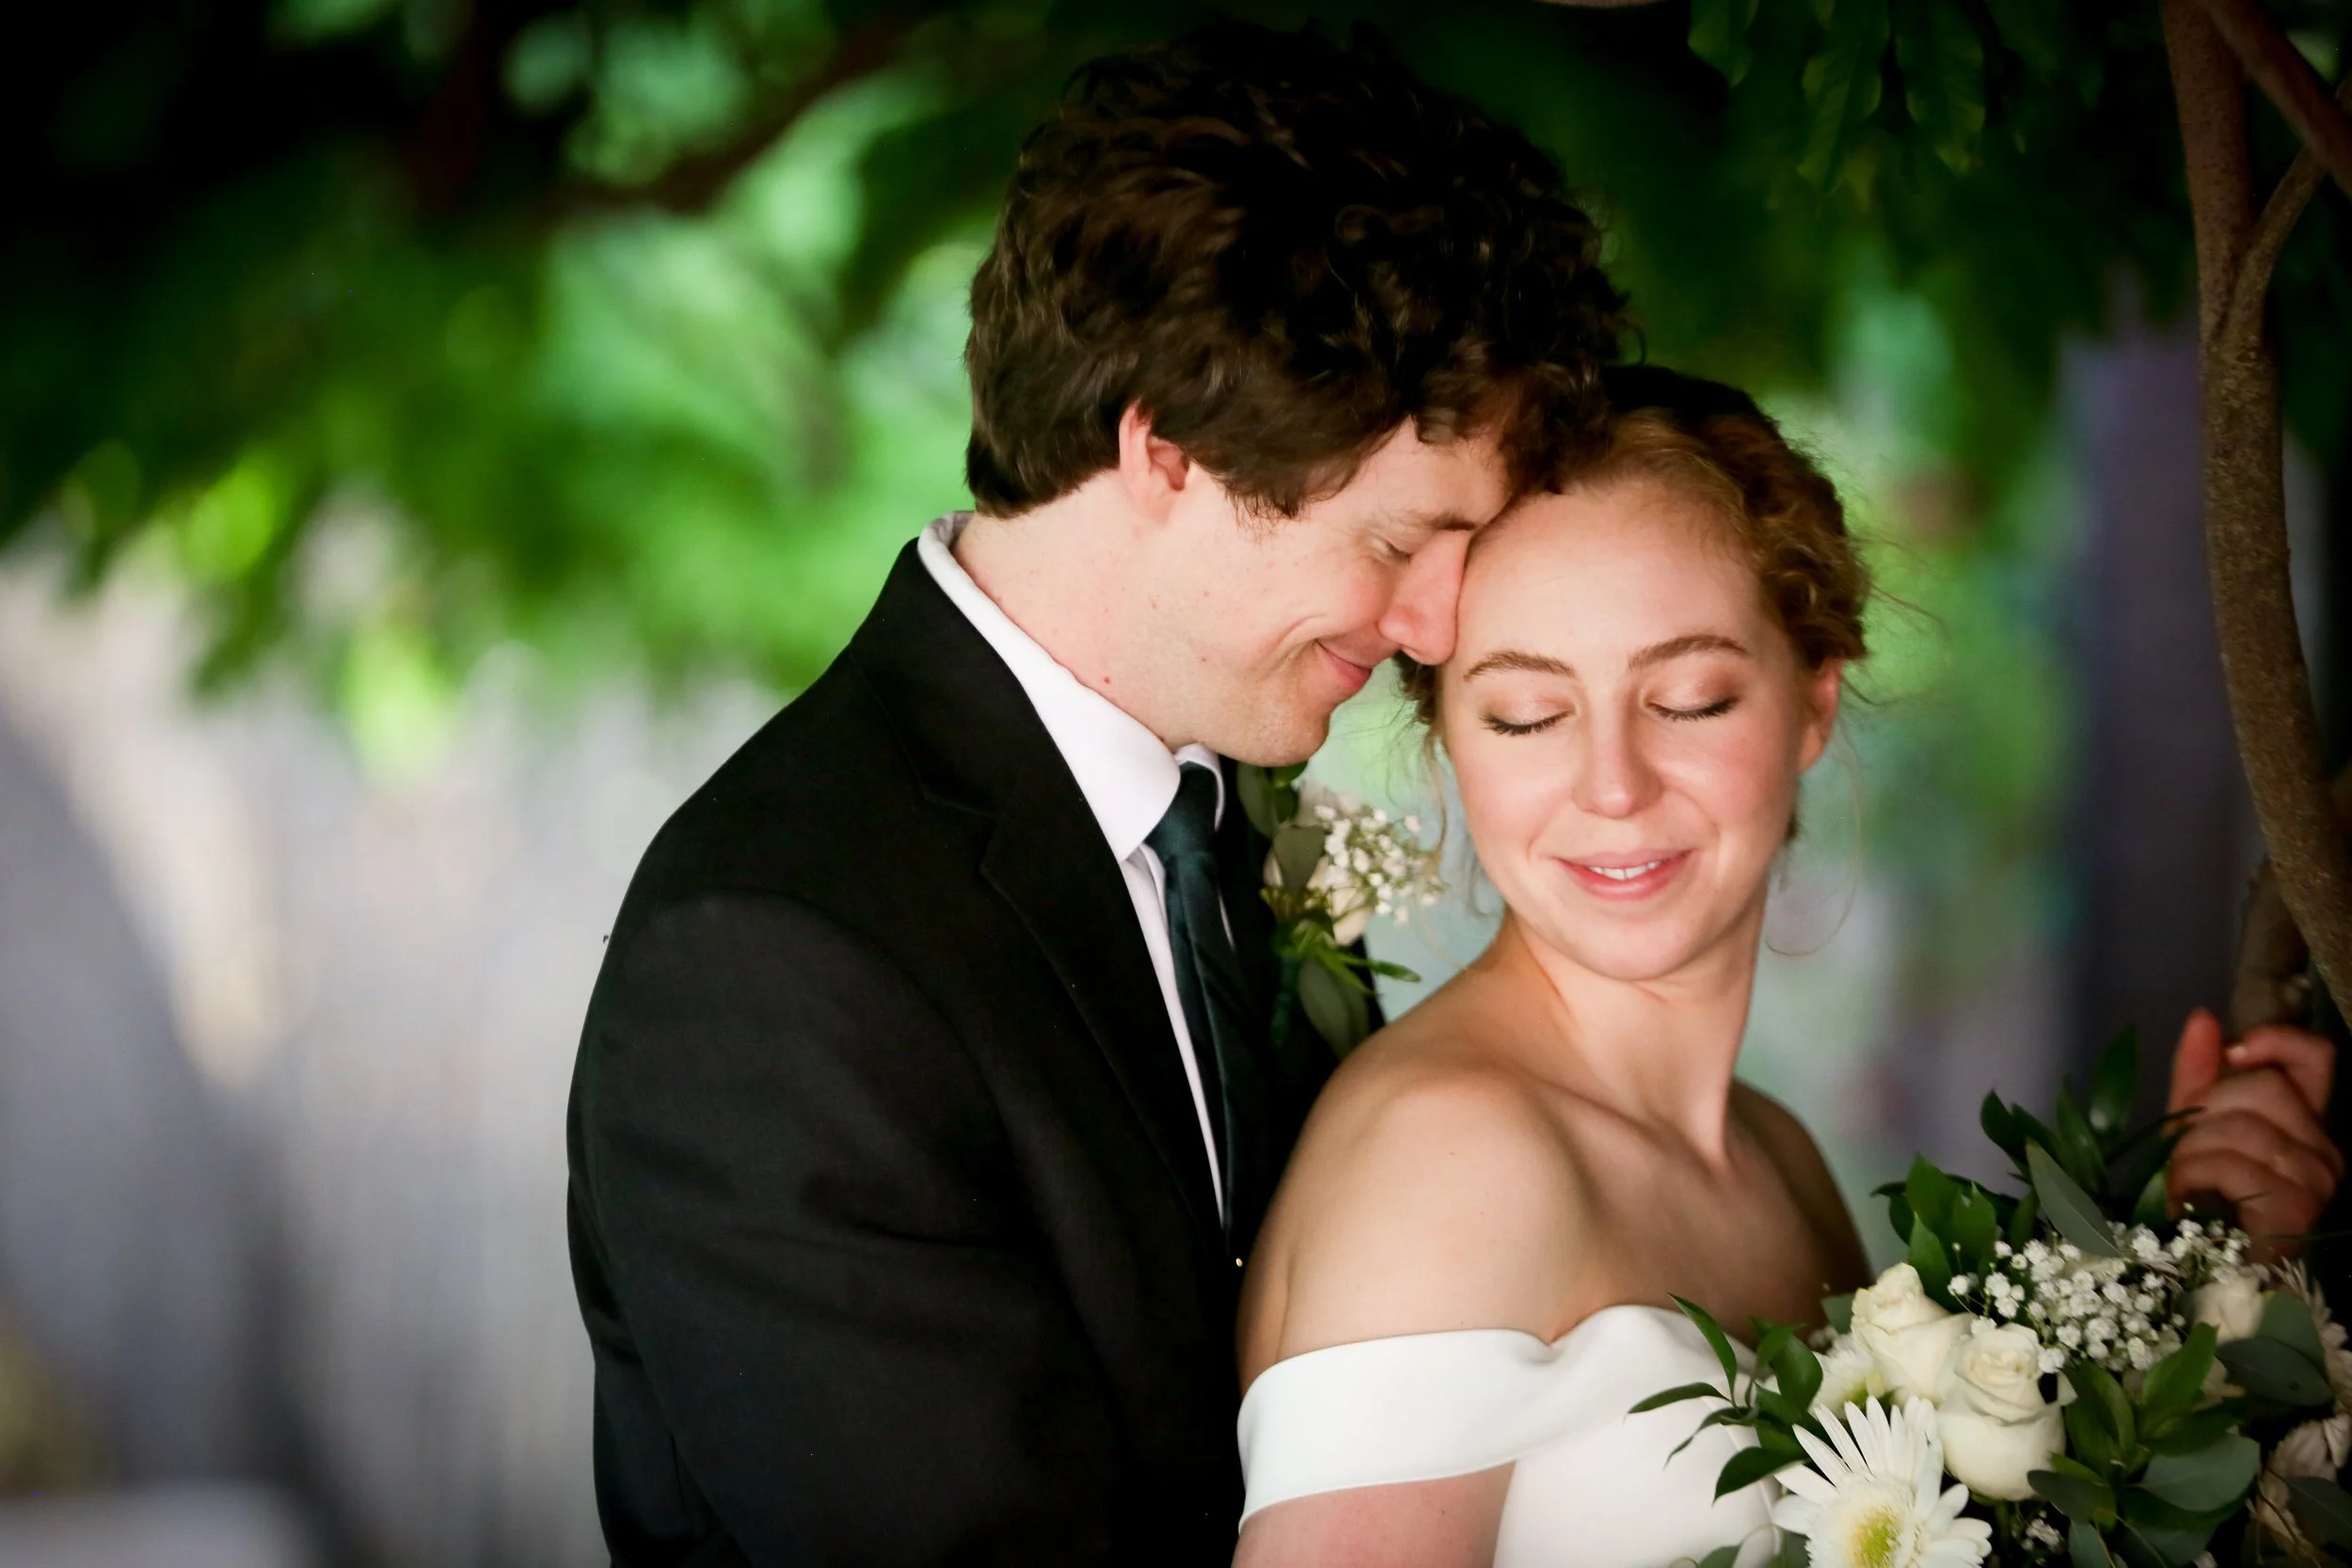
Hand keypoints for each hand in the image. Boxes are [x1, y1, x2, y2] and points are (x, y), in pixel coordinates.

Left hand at [2165, 1007, 2343, 1260]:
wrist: (2202, 1271)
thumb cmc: (2202, 1198)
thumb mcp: (2190, 1126)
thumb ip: (2199, 1073)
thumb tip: (2204, 1018)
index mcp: (2305, 1123)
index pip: (2316, 1058)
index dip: (2274, 1041)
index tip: (2232, 1053)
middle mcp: (2323, 1150)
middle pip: (2262, 1087)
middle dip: (2204, 1111)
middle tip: (2183, 1149)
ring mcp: (2315, 1182)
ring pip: (2241, 1127)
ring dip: (2189, 1150)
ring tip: (2180, 1179)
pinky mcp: (2294, 1212)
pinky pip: (2234, 1167)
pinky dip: (2193, 1176)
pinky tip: (2185, 1198)